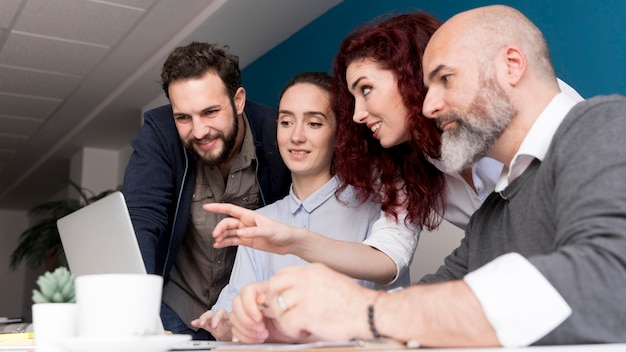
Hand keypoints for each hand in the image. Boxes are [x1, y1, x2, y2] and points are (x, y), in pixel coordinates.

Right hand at [190, 309, 232, 340]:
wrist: (232, 331)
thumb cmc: (235, 329)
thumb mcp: (236, 331)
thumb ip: (236, 335)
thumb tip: (235, 340)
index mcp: (228, 316)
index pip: (222, 313)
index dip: (217, 318)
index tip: (214, 326)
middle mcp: (221, 316)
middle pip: (214, 312)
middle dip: (208, 317)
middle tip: (204, 323)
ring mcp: (214, 319)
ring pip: (208, 316)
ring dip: (202, 318)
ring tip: (199, 323)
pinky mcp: (209, 325)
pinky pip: (203, 323)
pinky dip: (198, 322)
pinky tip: (193, 323)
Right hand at [203, 203, 301, 253]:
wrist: (290, 242)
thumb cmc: (282, 232)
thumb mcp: (269, 231)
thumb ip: (254, 232)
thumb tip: (240, 233)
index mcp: (250, 216)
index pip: (231, 209)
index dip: (218, 207)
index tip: (206, 207)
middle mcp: (246, 223)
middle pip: (228, 223)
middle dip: (220, 228)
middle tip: (215, 236)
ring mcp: (246, 232)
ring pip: (229, 232)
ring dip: (221, 236)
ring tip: (216, 242)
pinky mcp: (248, 241)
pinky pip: (233, 241)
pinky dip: (225, 243)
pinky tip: (218, 246)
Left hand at [232, 263, 374, 342]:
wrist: (369, 313)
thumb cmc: (352, 302)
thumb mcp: (329, 280)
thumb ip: (307, 284)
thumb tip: (286, 294)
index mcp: (312, 270)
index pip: (281, 274)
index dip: (276, 289)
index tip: (280, 300)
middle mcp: (307, 279)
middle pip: (274, 288)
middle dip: (274, 304)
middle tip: (285, 315)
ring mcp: (306, 295)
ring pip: (278, 308)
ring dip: (285, 320)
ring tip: (300, 325)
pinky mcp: (307, 314)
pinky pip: (286, 323)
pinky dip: (293, 331)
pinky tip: (305, 331)